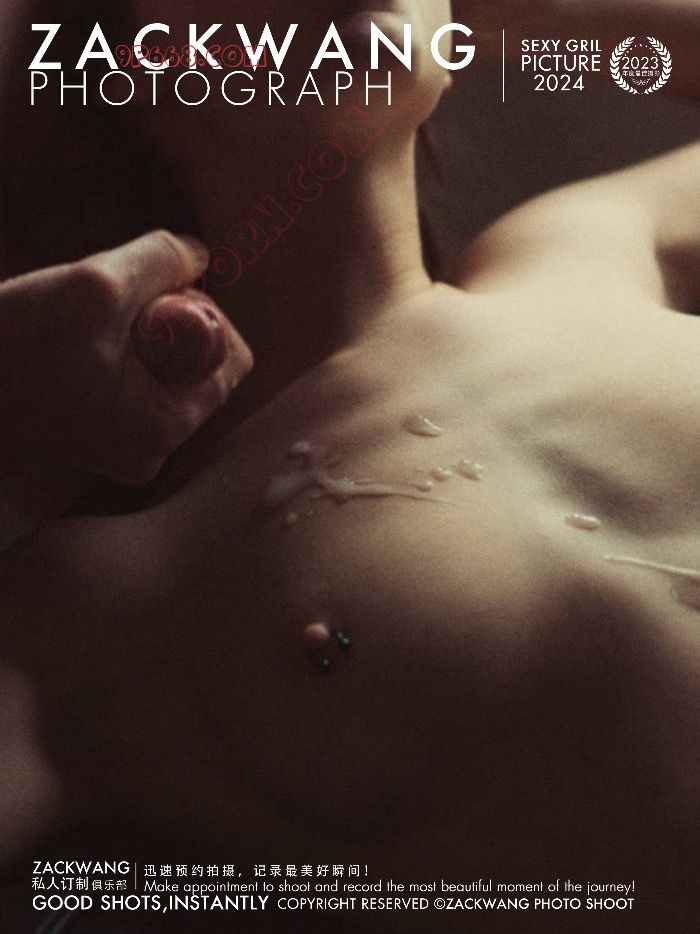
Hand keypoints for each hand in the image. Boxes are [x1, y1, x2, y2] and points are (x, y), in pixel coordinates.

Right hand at [0, 231, 252, 485]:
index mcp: (167, 426)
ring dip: (135, 338)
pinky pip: (129, 392)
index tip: (157, 295)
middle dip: (166, 325)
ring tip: (86, 325)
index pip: (231, 360)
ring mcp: (122, 453)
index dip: (203, 314)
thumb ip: (161, 260)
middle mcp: (153, 451)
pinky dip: (113, 359)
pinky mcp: (93, 445)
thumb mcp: (95, 284)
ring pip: (161, 377)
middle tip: (116, 305)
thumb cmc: (13, 346)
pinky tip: (72, 345)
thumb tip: (200, 256)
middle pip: (198, 369)